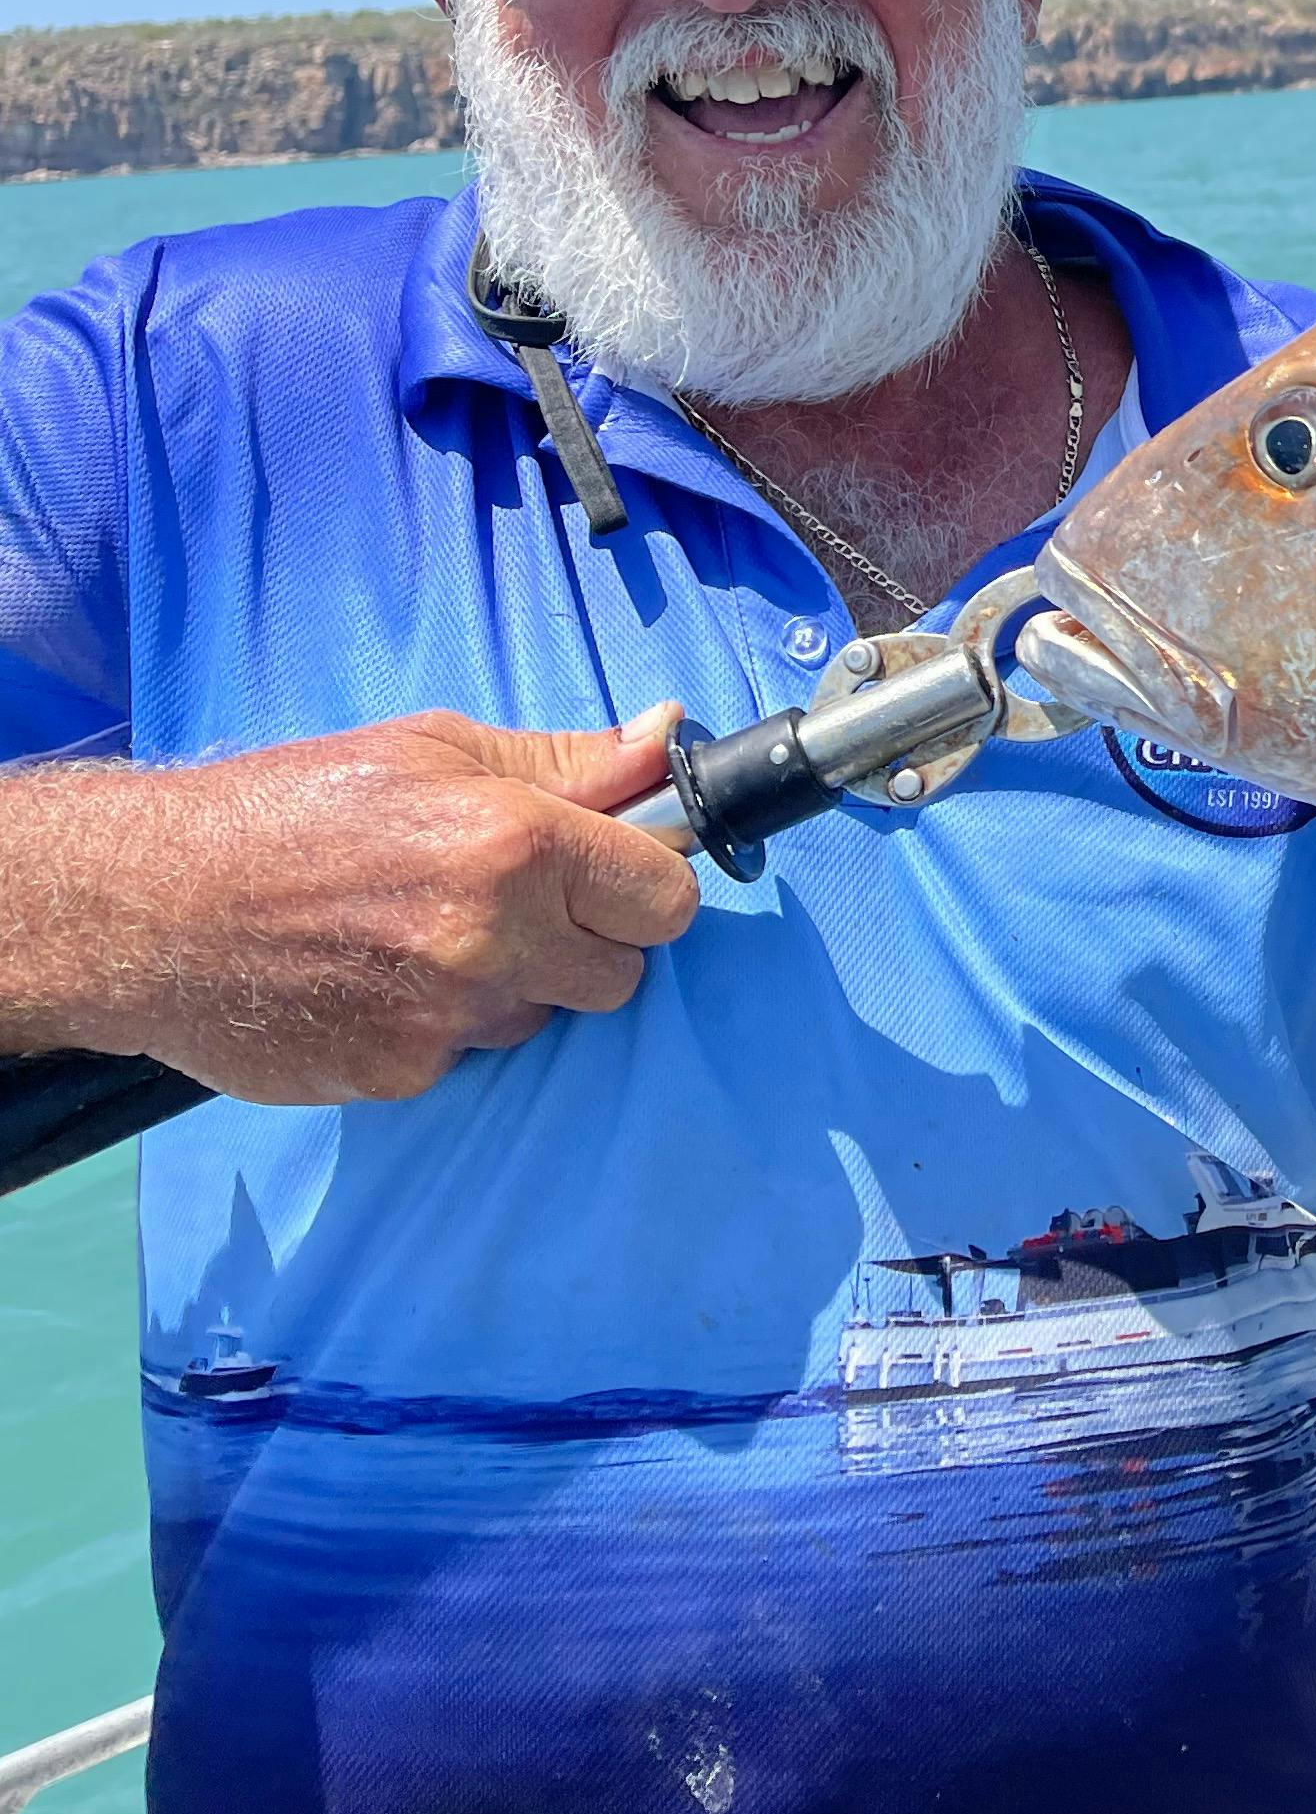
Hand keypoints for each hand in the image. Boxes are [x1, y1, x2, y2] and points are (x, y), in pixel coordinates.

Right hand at [0, 706, 702, 1104]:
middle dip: (587, 942)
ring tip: (425, 934)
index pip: (668, 899)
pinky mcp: (401, 1075)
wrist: (149, 906)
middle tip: (516, 904)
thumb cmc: (289, 808)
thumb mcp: (432, 749)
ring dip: (513, 985)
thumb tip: (667, 738)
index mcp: (518, 846)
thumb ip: (567, 761)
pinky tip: (378, 978)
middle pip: (622, 973)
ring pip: (543, 1016)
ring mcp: (448, 1021)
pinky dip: (442, 1025)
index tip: (611, 875)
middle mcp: (495, 941)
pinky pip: (468, 1055)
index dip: (644, 886)